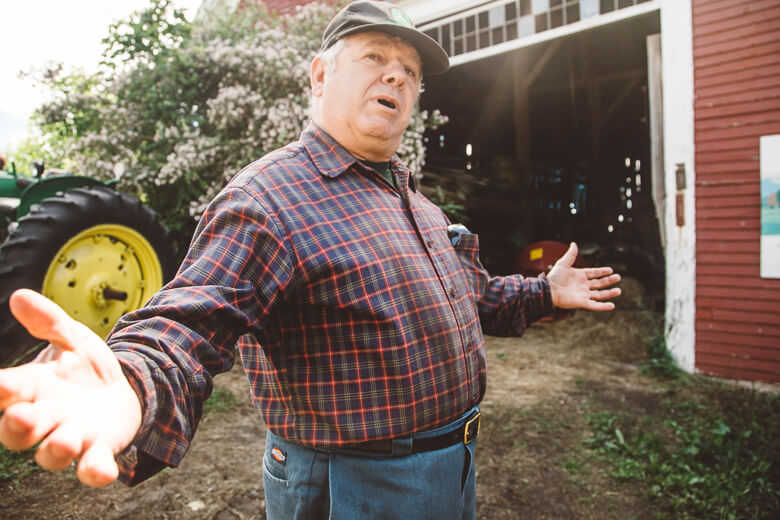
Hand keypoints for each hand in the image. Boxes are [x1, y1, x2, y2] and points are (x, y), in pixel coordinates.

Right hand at [0, 289, 141, 486]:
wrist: (126, 388)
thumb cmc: (86, 368)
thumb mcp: (71, 339)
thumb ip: (48, 321)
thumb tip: (20, 296)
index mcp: (32, 389)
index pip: (6, 391)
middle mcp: (45, 418)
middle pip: (18, 431)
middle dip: (17, 426)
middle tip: (21, 416)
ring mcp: (72, 438)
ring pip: (52, 455)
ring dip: (55, 450)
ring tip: (66, 439)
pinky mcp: (99, 450)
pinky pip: (92, 468)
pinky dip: (96, 472)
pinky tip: (104, 470)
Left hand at [547, 242, 621, 310]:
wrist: (548, 290)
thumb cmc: (554, 277)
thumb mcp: (563, 263)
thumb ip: (571, 254)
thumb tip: (574, 243)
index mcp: (579, 276)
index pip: (594, 273)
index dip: (602, 271)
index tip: (611, 270)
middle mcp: (582, 285)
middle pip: (599, 283)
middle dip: (609, 281)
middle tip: (618, 277)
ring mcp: (583, 294)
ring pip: (599, 295)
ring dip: (609, 293)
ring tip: (619, 290)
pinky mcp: (582, 303)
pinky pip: (595, 305)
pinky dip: (603, 306)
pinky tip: (612, 305)